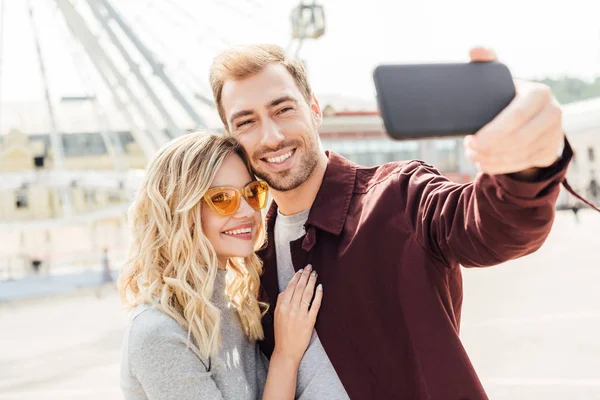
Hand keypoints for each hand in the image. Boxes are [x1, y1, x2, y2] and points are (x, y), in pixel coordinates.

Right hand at [272, 264, 322, 365]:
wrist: (286, 351)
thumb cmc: (281, 333)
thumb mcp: (276, 316)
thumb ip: (281, 302)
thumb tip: (287, 289)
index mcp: (281, 307)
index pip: (290, 287)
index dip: (296, 277)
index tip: (301, 270)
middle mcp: (290, 309)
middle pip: (299, 288)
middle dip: (305, 275)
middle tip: (310, 267)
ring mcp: (300, 315)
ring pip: (307, 294)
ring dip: (311, 282)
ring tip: (315, 274)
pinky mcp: (309, 321)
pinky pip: (315, 305)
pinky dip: (318, 295)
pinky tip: (320, 287)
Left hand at [464, 47, 564, 176]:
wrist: (533, 115)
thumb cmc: (508, 95)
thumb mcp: (499, 78)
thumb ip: (486, 62)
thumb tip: (474, 50)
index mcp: (539, 93)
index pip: (517, 115)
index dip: (494, 131)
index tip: (472, 140)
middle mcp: (553, 113)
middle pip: (518, 139)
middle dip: (489, 149)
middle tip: (469, 148)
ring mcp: (554, 135)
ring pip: (519, 155)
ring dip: (491, 159)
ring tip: (472, 155)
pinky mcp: (549, 153)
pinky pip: (521, 165)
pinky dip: (499, 167)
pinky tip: (484, 163)